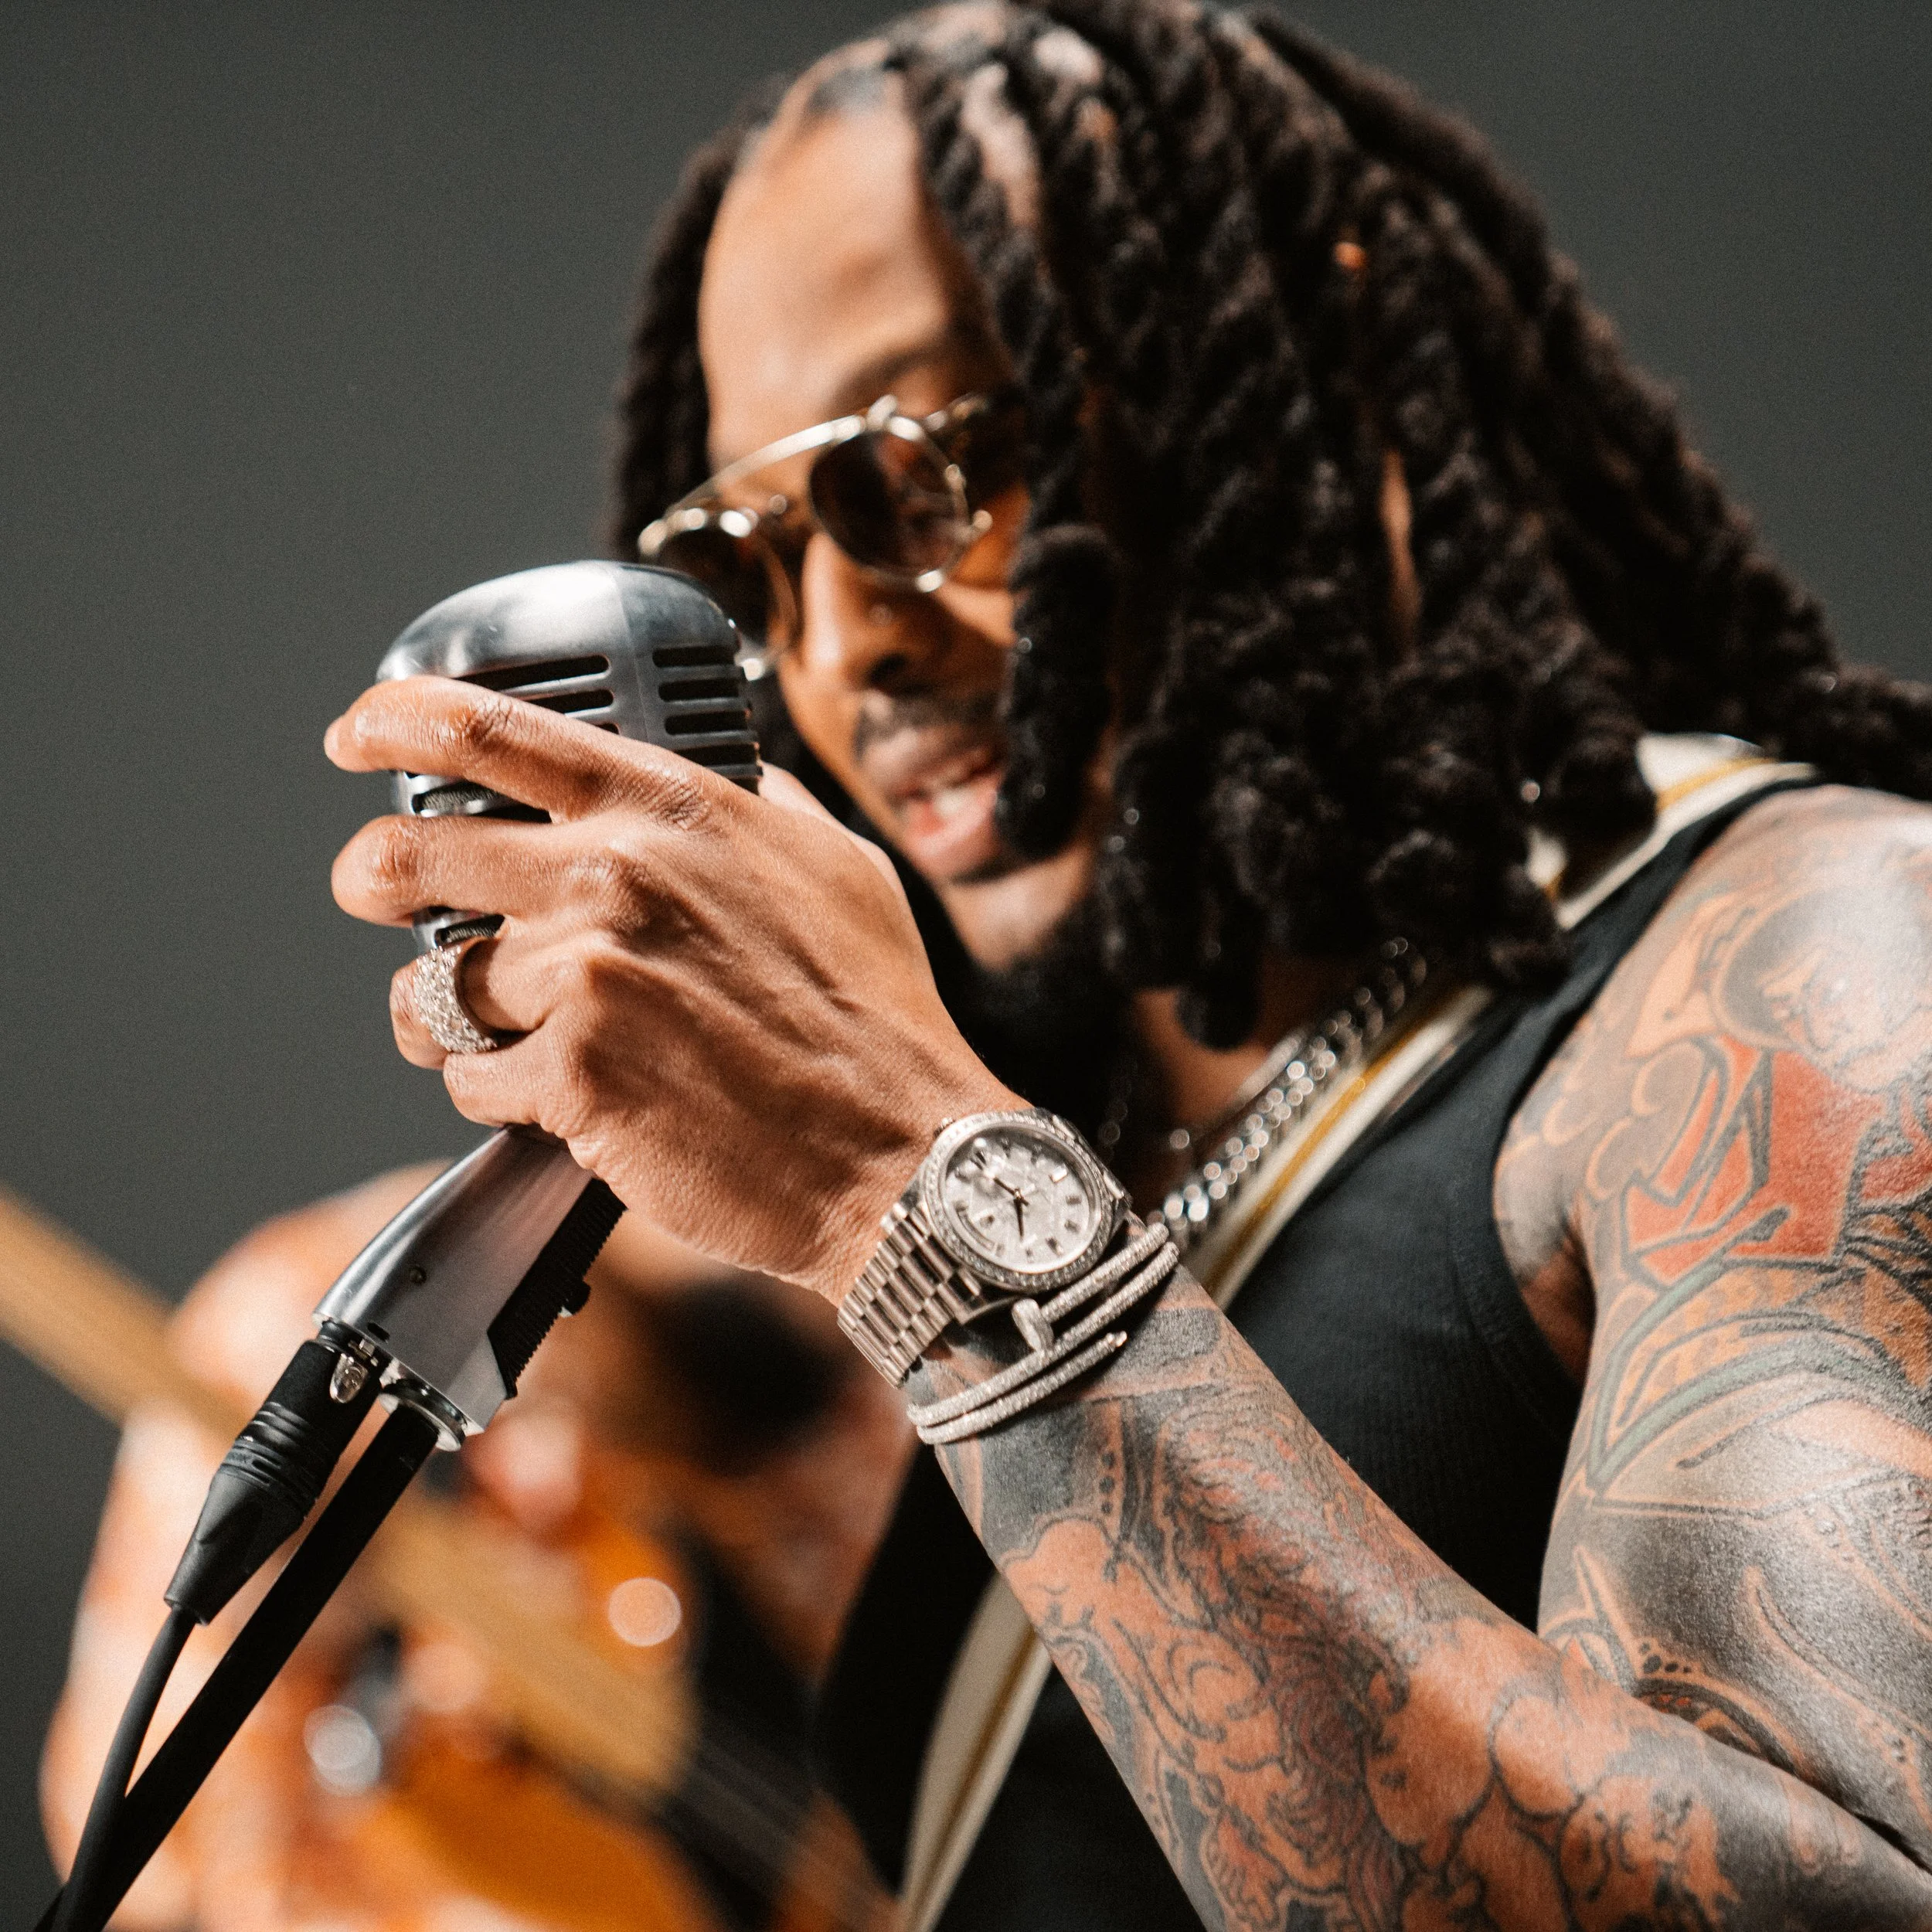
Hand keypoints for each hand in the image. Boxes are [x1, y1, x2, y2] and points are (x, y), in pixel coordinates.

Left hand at [327, 676, 1016, 1301]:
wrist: (901, 1154)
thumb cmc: (876, 1022)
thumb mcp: (840, 871)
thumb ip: (762, 809)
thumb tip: (727, 777)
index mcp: (672, 809)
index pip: (488, 729)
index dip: (393, 723)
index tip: (357, 738)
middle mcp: (614, 873)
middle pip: (409, 852)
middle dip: (371, 880)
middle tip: (376, 898)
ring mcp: (586, 973)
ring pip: (432, 987)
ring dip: (449, 1019)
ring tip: (502, 1041)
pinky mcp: (571, 1075)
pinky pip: (472, 1080)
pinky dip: (504, 1097)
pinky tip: (571, 1105)